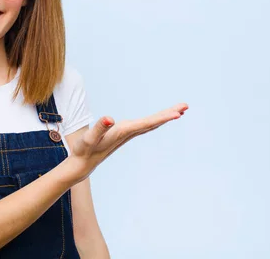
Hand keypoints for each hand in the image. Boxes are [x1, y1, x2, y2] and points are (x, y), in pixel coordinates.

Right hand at [68, 103, 187, 180]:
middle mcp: (128, 133)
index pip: (147, 124)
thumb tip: (109, 118)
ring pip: (151, 124)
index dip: (163, 118)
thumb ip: (99, 127)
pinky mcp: (124, 134)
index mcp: (123, 132)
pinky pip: (145, 125)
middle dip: (170, 114)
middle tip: (186, 105)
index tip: (178, 114)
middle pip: (153, 123)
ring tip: (181, 110)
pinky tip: (162, 117)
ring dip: (165, 116)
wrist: (82, 164)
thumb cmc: (84, 150)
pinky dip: (156, 120)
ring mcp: (128, 134)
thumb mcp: (89, 138)